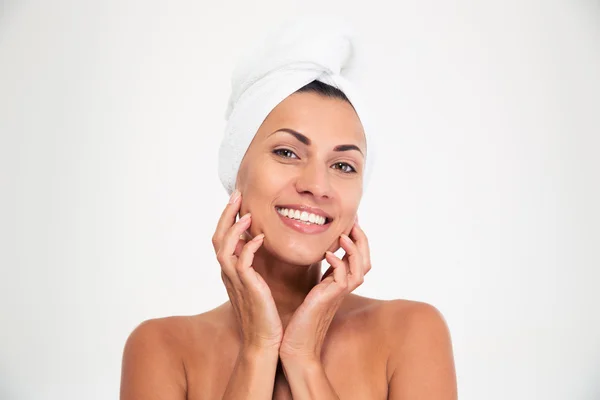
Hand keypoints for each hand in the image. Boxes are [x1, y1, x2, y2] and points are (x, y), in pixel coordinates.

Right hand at [212, 190, 282, 351]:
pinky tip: (260, 238)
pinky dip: (249, 247)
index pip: (223, 239)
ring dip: (235, 227)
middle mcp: (229, 273)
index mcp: (231, 271)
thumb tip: (265, 246)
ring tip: (247, 212)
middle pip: (218, 237)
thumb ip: (258, 266)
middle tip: (237, 195)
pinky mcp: (247, 288)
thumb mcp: (260, 285)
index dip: (228, 218)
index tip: (239, 200)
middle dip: (227, 214)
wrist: (265, 341)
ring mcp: (235, 281)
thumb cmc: (266, 314)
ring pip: (224, 247)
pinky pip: (242, 262)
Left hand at [279, 219, 371, 362]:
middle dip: (362, 240)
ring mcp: (338, 295)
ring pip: (361, 268)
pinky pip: (343, 279)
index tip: (349, 222)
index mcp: (339, 285)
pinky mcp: (329, 300)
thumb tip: (316, 255)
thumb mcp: (311, 292)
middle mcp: (343, 289)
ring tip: (344, 234)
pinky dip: (338, 264)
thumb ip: (319, 276)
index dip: (357, 240)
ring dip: (354, 249)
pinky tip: (327, 255)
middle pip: (367, 261)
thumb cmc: (300, 321)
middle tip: (354, 221)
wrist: (296, 347)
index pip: (358, 259)